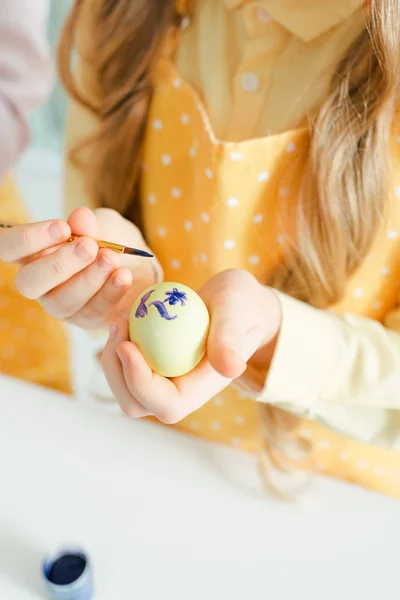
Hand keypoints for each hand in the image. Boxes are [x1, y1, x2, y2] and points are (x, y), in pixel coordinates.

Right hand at [0, 207, 160, 328]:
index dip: (29, 239)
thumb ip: (92, 223)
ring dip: (88, 279)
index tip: (62, 228)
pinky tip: (124, 276)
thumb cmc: (111, 241)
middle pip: (29, 283)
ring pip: (62, 301)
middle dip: (59, 264)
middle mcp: (40, 283)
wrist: (142, 266)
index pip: (9, 248)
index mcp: (33, 253)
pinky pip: (93, 311)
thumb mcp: (105, 225)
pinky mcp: (87, 321)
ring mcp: (61, 306)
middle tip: (89, 246)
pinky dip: (110, 292)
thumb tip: (80, 217)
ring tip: (111, 259)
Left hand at [101, 269, 281, 421]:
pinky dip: (117, 344)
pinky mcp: (152, 366)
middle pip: (135, 403)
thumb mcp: (238, 314)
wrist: (235, 302)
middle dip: (117, 371)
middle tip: (119, 324)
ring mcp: (164, 381)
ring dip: (112, 357)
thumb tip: (231, 369)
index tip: (127, 344)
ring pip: (123, 387)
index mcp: (202, 389)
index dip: (140, 383)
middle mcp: (180, 392)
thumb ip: (232, 339)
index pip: (166, 405)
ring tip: (121, 318)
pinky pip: (123, 366)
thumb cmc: (241, 305)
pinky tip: (124, 317)